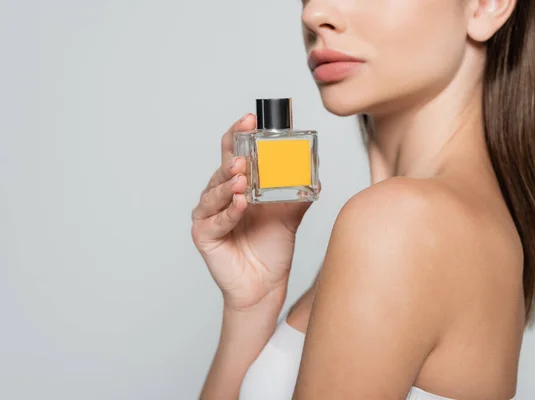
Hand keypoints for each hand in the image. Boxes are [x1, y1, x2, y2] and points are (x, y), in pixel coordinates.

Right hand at [191, 113, 313, 311]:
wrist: (265, 285)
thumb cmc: (271, 249)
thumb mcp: (289, 215)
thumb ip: (297, 193)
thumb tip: (313, 171)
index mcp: (237, 186)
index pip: (233, 153)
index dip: (238, 135)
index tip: (249, 119)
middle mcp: (219, 197)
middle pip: (221, 168)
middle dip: (232, 155)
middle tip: (244, 147)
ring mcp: (209, 215)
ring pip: (215, 193)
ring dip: (228, 183)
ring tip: (242, 175)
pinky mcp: (204, 236)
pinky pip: (217, 220)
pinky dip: (229, 211)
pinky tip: (241, 203)